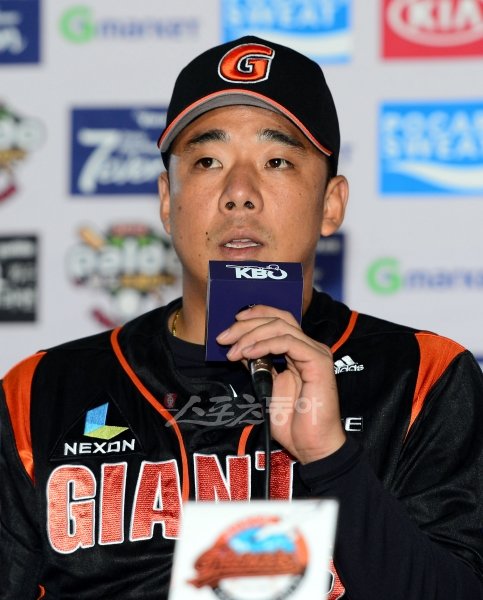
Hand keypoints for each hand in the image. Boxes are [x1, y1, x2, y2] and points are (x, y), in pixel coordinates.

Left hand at [216, 305, 345, 463]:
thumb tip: (239, 347)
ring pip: (281, 327)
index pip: (278, 320)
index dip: (254, 316)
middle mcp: (310, 347)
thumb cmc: (292, 422)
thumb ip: (257, 365)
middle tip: (223, 338)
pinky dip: (265, 344)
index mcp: (299, 351)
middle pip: (277, 319)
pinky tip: (249, 354)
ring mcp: (316, 353)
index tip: (230, 325)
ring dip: (251, 336)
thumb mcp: (266, 386)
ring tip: (233, 351)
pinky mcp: (318, 362)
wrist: (310, 445)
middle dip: (246, 325)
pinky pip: (288, 342)